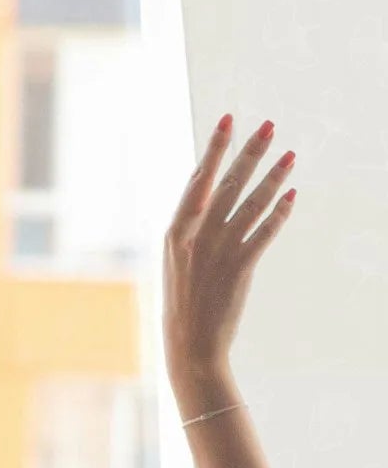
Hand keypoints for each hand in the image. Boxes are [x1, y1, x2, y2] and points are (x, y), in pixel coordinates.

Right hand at [162, 114, 296, 379]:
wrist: (189, 346)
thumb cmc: (182, 306)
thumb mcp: (176, 264)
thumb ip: (192, 232)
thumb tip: (208, 201)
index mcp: (175, 233)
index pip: (198, 180)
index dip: (215, 148)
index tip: (228, 120)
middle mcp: (196, 238)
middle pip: (227, 185)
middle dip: (248, 153)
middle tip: (268, 126)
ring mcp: (218, 252)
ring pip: (250, 204)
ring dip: (272, 178)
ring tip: (290, 155)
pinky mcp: (240, 268)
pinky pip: (264, 232)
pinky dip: (279, 213)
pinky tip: (292, 195)